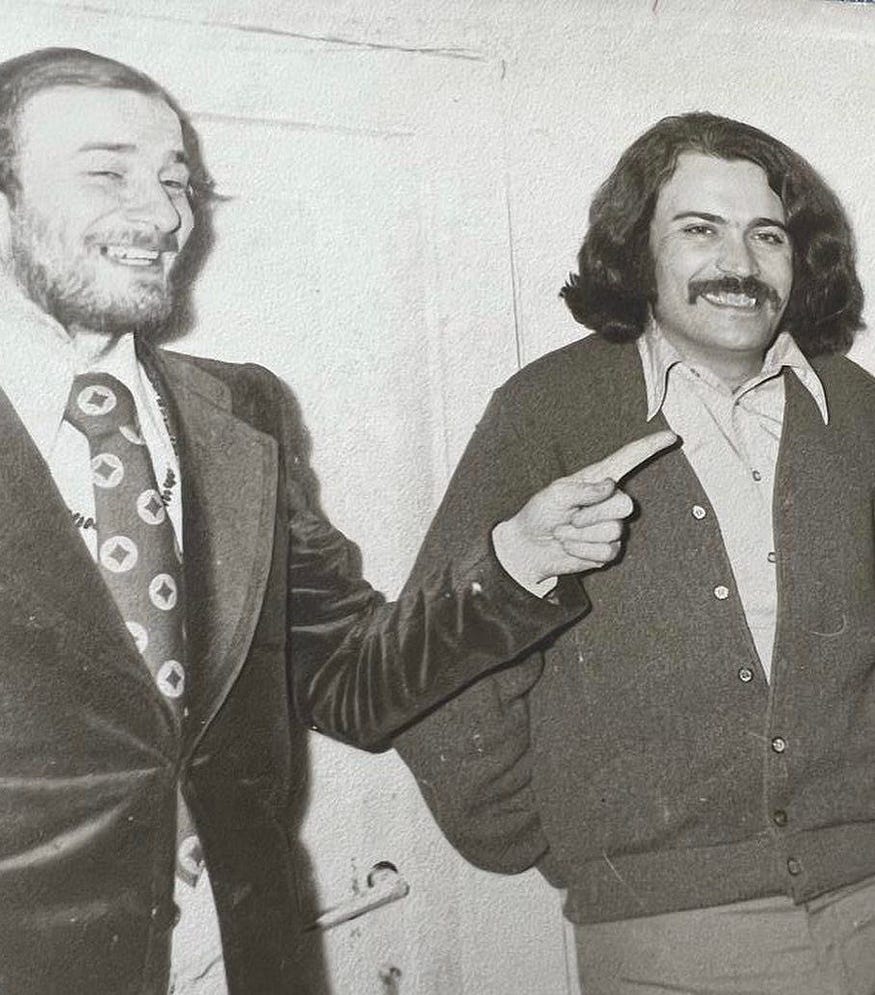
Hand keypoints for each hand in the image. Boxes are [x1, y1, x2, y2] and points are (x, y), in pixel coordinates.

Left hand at [492, 430, 676, 592]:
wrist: (529, 547)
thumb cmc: (540, 514)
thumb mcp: (554, 494)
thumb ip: (582, 489)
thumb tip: (610, 485)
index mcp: (598, 480)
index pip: (628, 459)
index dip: (650, 447)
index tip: (671, 436)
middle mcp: (609, 501)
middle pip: (625, 505)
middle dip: (592, 515)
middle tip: (570, 518)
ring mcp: (611, 526)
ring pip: (613, 531)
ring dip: (582, 536)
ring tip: (566, 532)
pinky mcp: (608, 550)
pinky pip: (607, 552)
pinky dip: (582, 551)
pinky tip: (571, 547)